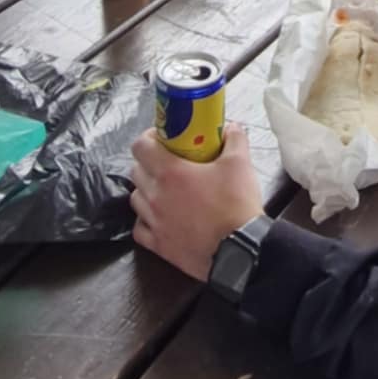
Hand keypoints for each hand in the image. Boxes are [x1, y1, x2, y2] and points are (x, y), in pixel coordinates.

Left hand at [130, 124, 263, 279]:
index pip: (140, 146)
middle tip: (169, 162)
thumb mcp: (240, 164)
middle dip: (149, 162)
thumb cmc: (236, 205)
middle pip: (137, 170)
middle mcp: (155, 195)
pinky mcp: (158, 245)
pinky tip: (160, 217)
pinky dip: (146, 220)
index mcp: (170, 172)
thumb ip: (234, 139)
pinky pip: (139, 228)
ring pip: (136, 198)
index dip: (149, 138)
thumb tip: (231, 127)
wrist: (241, 250)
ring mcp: (154, 222)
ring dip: (146, 190)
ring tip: (165, 190)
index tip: (164, 139)